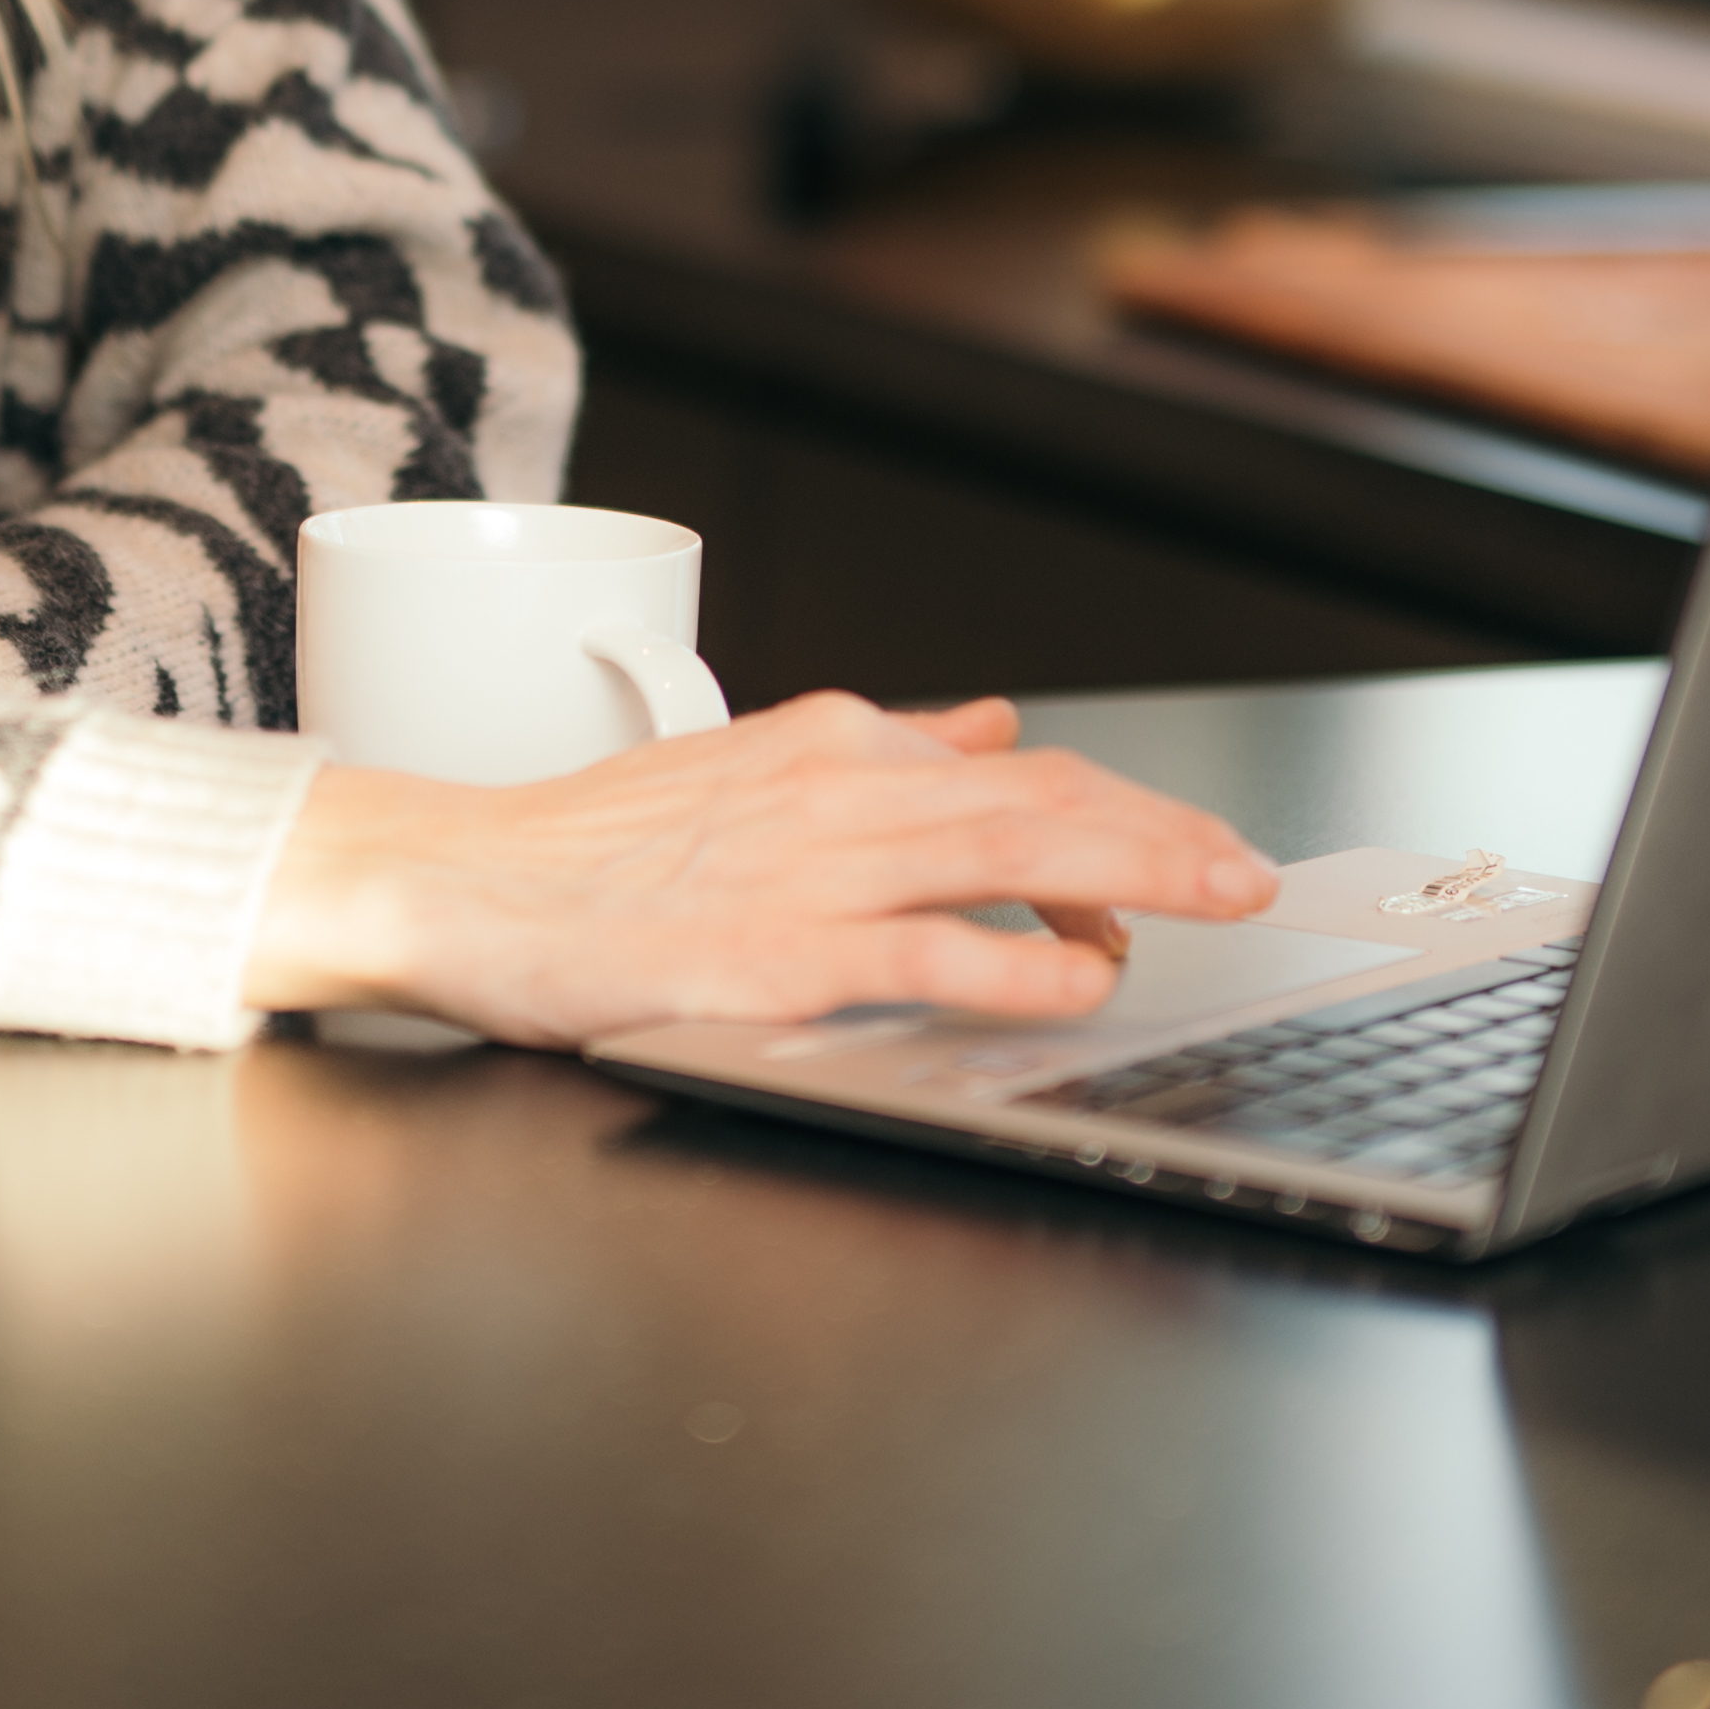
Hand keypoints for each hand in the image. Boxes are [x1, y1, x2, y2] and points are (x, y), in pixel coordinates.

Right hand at [236, 691, 1277, 1047]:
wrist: (460, 878)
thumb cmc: (589, 849)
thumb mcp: (747, 766)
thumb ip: (876, 754)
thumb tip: (983, 725)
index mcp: (831, 747)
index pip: (1016, 766)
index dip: (1124, 805)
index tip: (1194, 843)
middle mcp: (838, 789)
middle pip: (1043, 799)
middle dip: (1166, 834)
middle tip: (1249, 877)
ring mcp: (813, 870)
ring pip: (1013, 852)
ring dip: (1133, 879)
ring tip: (1211, 908)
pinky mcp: (780, 952)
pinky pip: (932, 951)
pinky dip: (1021, 962)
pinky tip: (1078, 983)